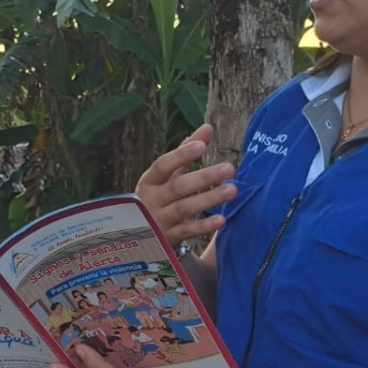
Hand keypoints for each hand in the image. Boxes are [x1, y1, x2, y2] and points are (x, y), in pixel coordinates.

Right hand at [137, 124, 236, 243]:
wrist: (135, 238)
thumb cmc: (157, 198)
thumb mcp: (165, 177)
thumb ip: (185, 153)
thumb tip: (207, 127)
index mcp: (149, 181)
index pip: (162, 165)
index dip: (181, 155)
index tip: (202, 145)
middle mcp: (151, 200)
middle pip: (178, 187)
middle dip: (204, 177)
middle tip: (230, 168)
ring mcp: (158, 221)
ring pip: (184, 208)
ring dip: (209, 199)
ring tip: (232, 190)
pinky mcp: (166, 239)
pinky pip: (186, 232)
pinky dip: (203, 226)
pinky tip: (221, 219)